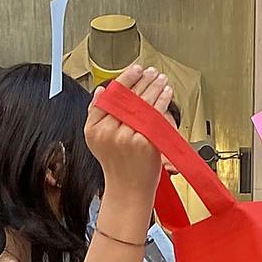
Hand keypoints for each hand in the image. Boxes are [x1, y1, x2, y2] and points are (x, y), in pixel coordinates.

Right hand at [84, 66, 173, 206]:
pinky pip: (155, 116)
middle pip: (128, 97)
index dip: (124, 79)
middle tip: (151, 71)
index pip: (110, 95)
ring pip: (142, 103)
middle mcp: (108, 132)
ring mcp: (127, 137)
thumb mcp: (97, 139)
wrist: (128, 191)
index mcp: (94, 128)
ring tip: (161, 79)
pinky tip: (166, 93)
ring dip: (154, 87)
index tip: (135, 70)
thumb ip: (97, 113)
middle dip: (142, 80)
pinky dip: (162, 101)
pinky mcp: (145, 143)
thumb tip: (103, 90)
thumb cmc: (118, 166)